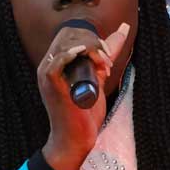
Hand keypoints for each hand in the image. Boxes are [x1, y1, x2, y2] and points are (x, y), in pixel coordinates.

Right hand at [38, 22, 130, 169]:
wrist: (76, 139)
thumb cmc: (84, 113)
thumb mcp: (97, 78)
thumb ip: (105, 56)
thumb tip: (122, 29)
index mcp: (56, 63)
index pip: (70, 34)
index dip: (91, 38)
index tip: (108, 53)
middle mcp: (48, 65)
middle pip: (68, 36)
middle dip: (93, 43)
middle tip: (107, 60)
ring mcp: (46, 75)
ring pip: (65, 45)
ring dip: (89, 49)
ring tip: (104, 65)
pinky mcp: (50, 85)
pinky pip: (56, 62)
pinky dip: (70, 54)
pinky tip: (83, 53)